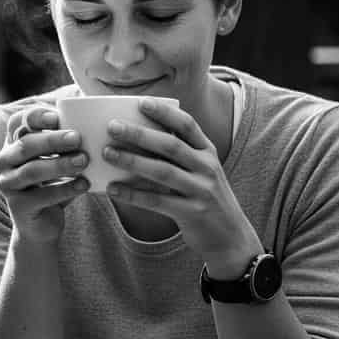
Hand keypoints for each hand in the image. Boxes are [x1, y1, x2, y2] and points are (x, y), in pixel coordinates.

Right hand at [0, 106, 89, 243]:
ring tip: (84, 160)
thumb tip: (88, 110)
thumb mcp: (56, 159)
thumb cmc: (52, 184)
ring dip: (59, 164)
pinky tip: (84, 185)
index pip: (17, 122)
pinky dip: (65, 189)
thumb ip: (64, 139)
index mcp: (13, 144)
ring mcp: (8, 184)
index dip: (34, 117)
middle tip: (78, 138)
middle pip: (26, 145)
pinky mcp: (18, 206)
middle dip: (52, 140)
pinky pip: (42, 196)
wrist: (41, 225)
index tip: (58, 116)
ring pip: (32, 170)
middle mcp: (4, 161)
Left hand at [103, 97, 260, 271]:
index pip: (187, 125)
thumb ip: (178, 154)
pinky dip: (133, 194)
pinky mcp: (192, 213)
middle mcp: (207, 168)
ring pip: (163, 172)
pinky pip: (158, 201)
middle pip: (171, 145)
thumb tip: (137, 135)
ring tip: (107, 153)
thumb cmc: (204, 197)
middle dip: (140, 134)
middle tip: (112, 126)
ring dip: (132, 161)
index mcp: (208, 152)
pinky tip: (113, 189)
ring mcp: (201, 190)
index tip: (141, 102)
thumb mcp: (200, 171)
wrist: (231, 237)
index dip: (165, 112)